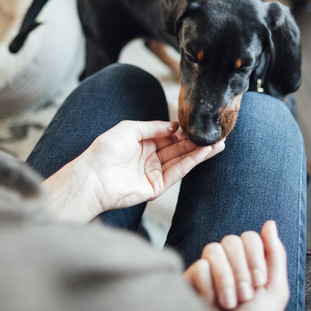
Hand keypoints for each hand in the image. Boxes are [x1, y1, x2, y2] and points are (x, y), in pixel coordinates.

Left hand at [44, 120, 223, 221]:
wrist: (92, 177)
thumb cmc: (104, 151)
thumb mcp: (129, 128)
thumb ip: (154, 127)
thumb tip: (175, 127)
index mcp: (141, 143)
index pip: (168, 136)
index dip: (183, 131)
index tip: (199, 124)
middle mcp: (149, 158)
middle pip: (178, 148)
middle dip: (197, 142)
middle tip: (216, 134)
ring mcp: (153, 173)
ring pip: (181, 160)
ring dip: (200, 152)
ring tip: (218, 143)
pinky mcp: (156, 187)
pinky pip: (177, 172)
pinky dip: (192, 162)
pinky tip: (204, 152)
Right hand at [183, 221, 289, 310]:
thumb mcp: (274, 290)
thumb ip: (275, 254)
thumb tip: (269, 222)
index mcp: (248, 264)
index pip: (249, 237)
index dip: (256, 257)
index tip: (259, 282)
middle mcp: (227, 264)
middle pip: (232, 240)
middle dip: (242, 270)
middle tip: (245, 296)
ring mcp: (206, 272)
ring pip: (213, 249)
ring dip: (226, 279)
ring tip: (229, 302)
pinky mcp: (189, 281)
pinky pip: (199, 267)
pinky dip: (210, 288)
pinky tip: (210, 304)